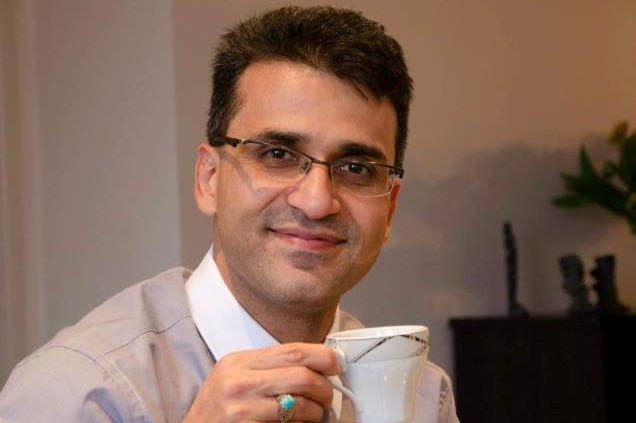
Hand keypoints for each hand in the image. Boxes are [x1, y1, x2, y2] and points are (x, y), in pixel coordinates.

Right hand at [182, 342, 340, 421]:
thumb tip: (314, 365)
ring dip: (316, 412)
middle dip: (325, 387)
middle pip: (302, 375)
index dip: (322, 356)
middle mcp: (238, 380)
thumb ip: (268, 369)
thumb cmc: (216, 412)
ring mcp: (241, 407)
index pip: (292, 350)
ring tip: (314, 415)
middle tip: (328, 397)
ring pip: (300, 404)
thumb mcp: (235, 379)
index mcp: (238, 362)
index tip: (336, 364)